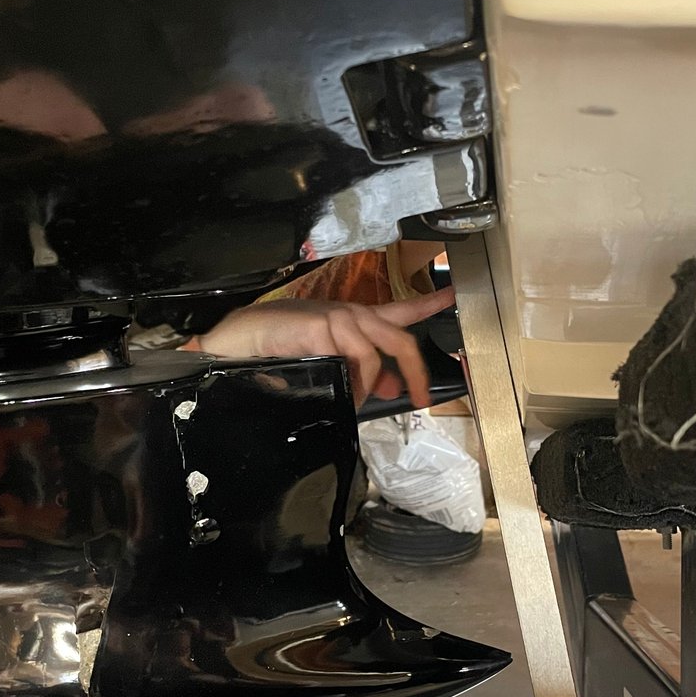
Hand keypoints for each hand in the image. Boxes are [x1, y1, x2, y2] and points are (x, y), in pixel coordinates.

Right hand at [199, 287, 455, 407]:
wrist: (240, 341)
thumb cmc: (281, 349)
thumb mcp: (329, 364)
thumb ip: (362, 374)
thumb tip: (393, 387)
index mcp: (356, 321)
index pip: (401, 309)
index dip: (431, 303)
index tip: (455, 294)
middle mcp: (352, 314)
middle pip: (401, 336)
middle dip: (415, 370)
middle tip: (418, 398)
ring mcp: (337, 318)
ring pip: (376, 352)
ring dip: (372, 384)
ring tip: (360, 402)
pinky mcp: (321, 326)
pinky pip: (352, 357)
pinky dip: (354, 380)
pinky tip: (344, 390)